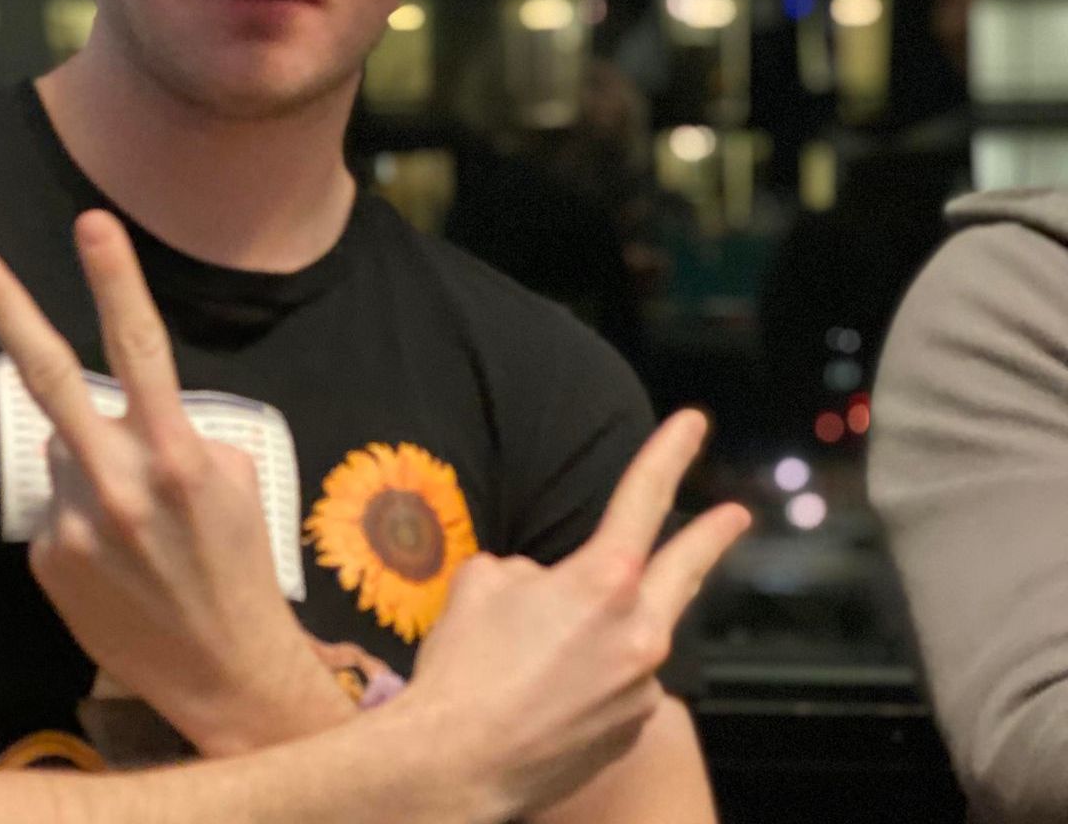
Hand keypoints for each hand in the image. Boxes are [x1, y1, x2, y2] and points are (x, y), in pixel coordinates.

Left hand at [0, 211, 353, 755]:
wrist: (225, 674)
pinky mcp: (47, 560)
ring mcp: (75, 524)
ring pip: (64, 451)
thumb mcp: (232, 482)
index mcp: (176, 454)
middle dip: (6, 308)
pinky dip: (82, 515)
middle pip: (51, 378)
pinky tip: (117, 560)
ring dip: (92, 461)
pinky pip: (56, 509)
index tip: (92, 222)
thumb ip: (171, 433)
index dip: (116, 281)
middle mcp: (118, 482)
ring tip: (138, 527)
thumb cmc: (239, 564)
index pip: (141, 348)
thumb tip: (121, 414)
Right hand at [400, 410, 750, 820]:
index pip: (644, 499)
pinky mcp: (629, 736)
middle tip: (736, 513)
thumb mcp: (484, 581)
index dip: (671, 453)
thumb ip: (532, 573)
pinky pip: (617, 687)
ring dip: (602, 633)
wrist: (454, 765)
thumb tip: (549, 590)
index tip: (694, 424)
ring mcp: (641, 692)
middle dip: (712, 536)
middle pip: (686, 570)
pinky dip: (590, 680)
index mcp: (604, 582)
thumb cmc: (463, 666)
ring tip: (534, 655)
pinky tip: (544, 695)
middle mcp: (639, 635)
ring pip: (630, 638)